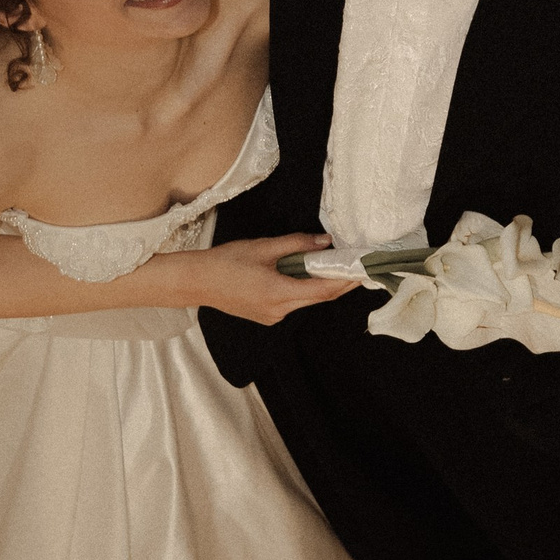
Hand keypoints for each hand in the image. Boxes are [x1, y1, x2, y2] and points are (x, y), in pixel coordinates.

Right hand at [176, 235, 360, 325]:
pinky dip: (303, 289)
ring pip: (306, 300)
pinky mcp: (266, 316)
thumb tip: (325, 242)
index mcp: (279, 293)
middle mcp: (279, 311)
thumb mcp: (263, 247)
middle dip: (340, 284)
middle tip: (358, 268)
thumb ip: (297, 244)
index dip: (346, 281)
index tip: (364, 270)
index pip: (324, 290)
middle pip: (319, 298)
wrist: (196, 282)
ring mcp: (272, 317)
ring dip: (321, 285)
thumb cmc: (226, 262)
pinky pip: (292, 302)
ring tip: (334, 266)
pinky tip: (305, 275)